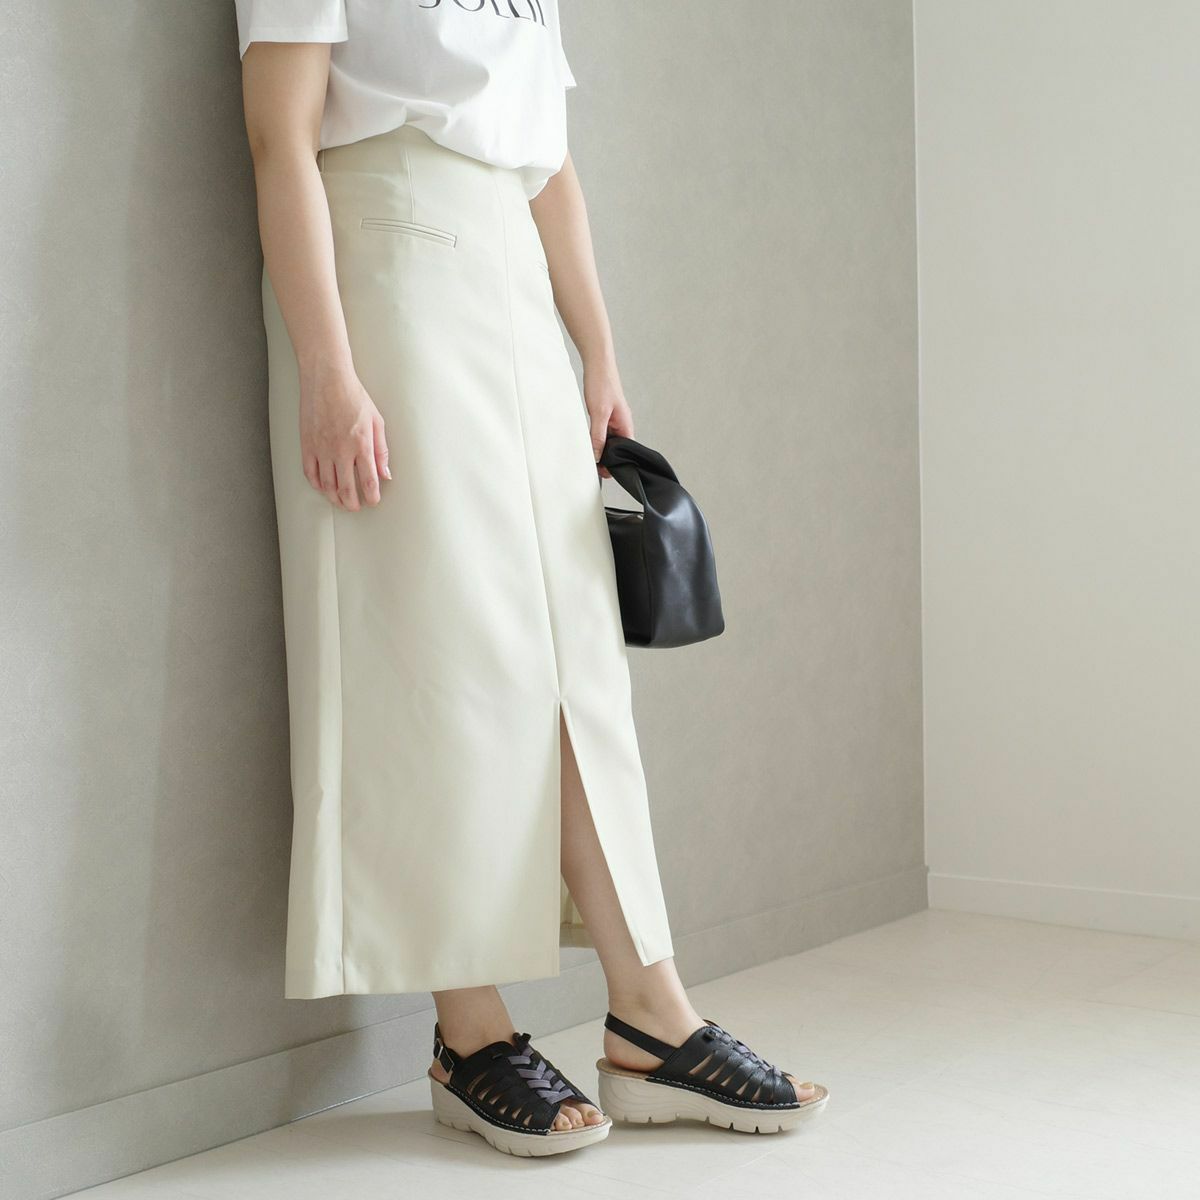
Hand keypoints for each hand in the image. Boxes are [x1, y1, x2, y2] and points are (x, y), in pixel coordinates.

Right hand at [298, 363, 390, 509]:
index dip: (372, 496)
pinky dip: (316, 484)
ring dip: (334, 498)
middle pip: (346, 489)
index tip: (373, 501)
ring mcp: (321, 449)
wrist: (327, 379)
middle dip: (352, 503)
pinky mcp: (307, 444)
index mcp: (362, 444)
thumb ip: (382, 450)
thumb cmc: (354, 396)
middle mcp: (341, 450)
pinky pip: (310, 473)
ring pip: (326, 485)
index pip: (368, 481)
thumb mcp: (376, 421)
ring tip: (340, 502)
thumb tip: (385, 474)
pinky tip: (323, 487)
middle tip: (355, 507)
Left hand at [583, 360, 632, 479]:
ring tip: (591, 459)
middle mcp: (621, 423)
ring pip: (608, 440)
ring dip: (600, 448)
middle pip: (617, 447)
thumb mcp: (599, 413)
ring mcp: (612, 419)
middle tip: (596, 469)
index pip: (627, 450)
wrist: (597, 363)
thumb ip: (598, 436)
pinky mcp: (603, 414)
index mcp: (626, 424)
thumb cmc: (602, 384)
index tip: (607, 472)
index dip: (618, 462)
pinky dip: (595, 439)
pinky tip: (588, 443)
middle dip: (608, 458)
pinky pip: (601, 432)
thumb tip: (597, 456)